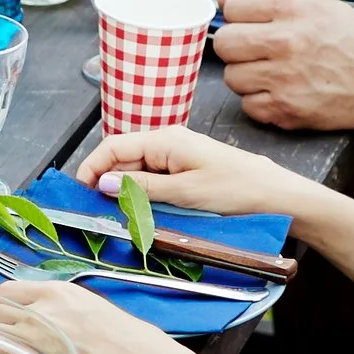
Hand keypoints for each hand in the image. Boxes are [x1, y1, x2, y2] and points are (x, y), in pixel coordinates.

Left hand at [0, 273, 196, 353]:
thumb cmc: (130, 341)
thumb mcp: (92, 306)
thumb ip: (60, 305)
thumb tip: (40, 310)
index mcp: (54, 293)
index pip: (4, 292)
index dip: (4, 308)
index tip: (10, 319)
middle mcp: (38, 313)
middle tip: (4, 342)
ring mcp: (32, 342)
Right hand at [77, 121, 275, 213]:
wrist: (273, 193)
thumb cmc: (235, 188)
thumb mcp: (184, 192)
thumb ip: (143, 188)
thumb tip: (106, 184)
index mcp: (164, 140)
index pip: (113, 146)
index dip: (92, 167)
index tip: (80, 191)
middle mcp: (166, 142)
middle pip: (122, 158)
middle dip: (106, 181)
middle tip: (97, 210)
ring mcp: (175, 155)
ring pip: (136, 170)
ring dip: (125, 190)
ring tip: (119, 213)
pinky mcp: (183, 168)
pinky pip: (152, 178)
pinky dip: (142, 193)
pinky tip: (142, 209)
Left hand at [212, 0, 353, 135]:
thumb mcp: (321, 7)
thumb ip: (272, 0)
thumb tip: (224, 1)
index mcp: (295, 10)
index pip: (233, 7)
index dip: (237, 15)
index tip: (248, 23)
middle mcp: (286, 42)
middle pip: (224, 42)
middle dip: (235, 46)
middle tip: (255, 51)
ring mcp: (284, 79)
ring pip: (231, 76)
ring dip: (247, 76)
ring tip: (272, 73)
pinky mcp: (285, 110)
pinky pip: (247, 105)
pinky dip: (260, 102)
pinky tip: (281, 93)